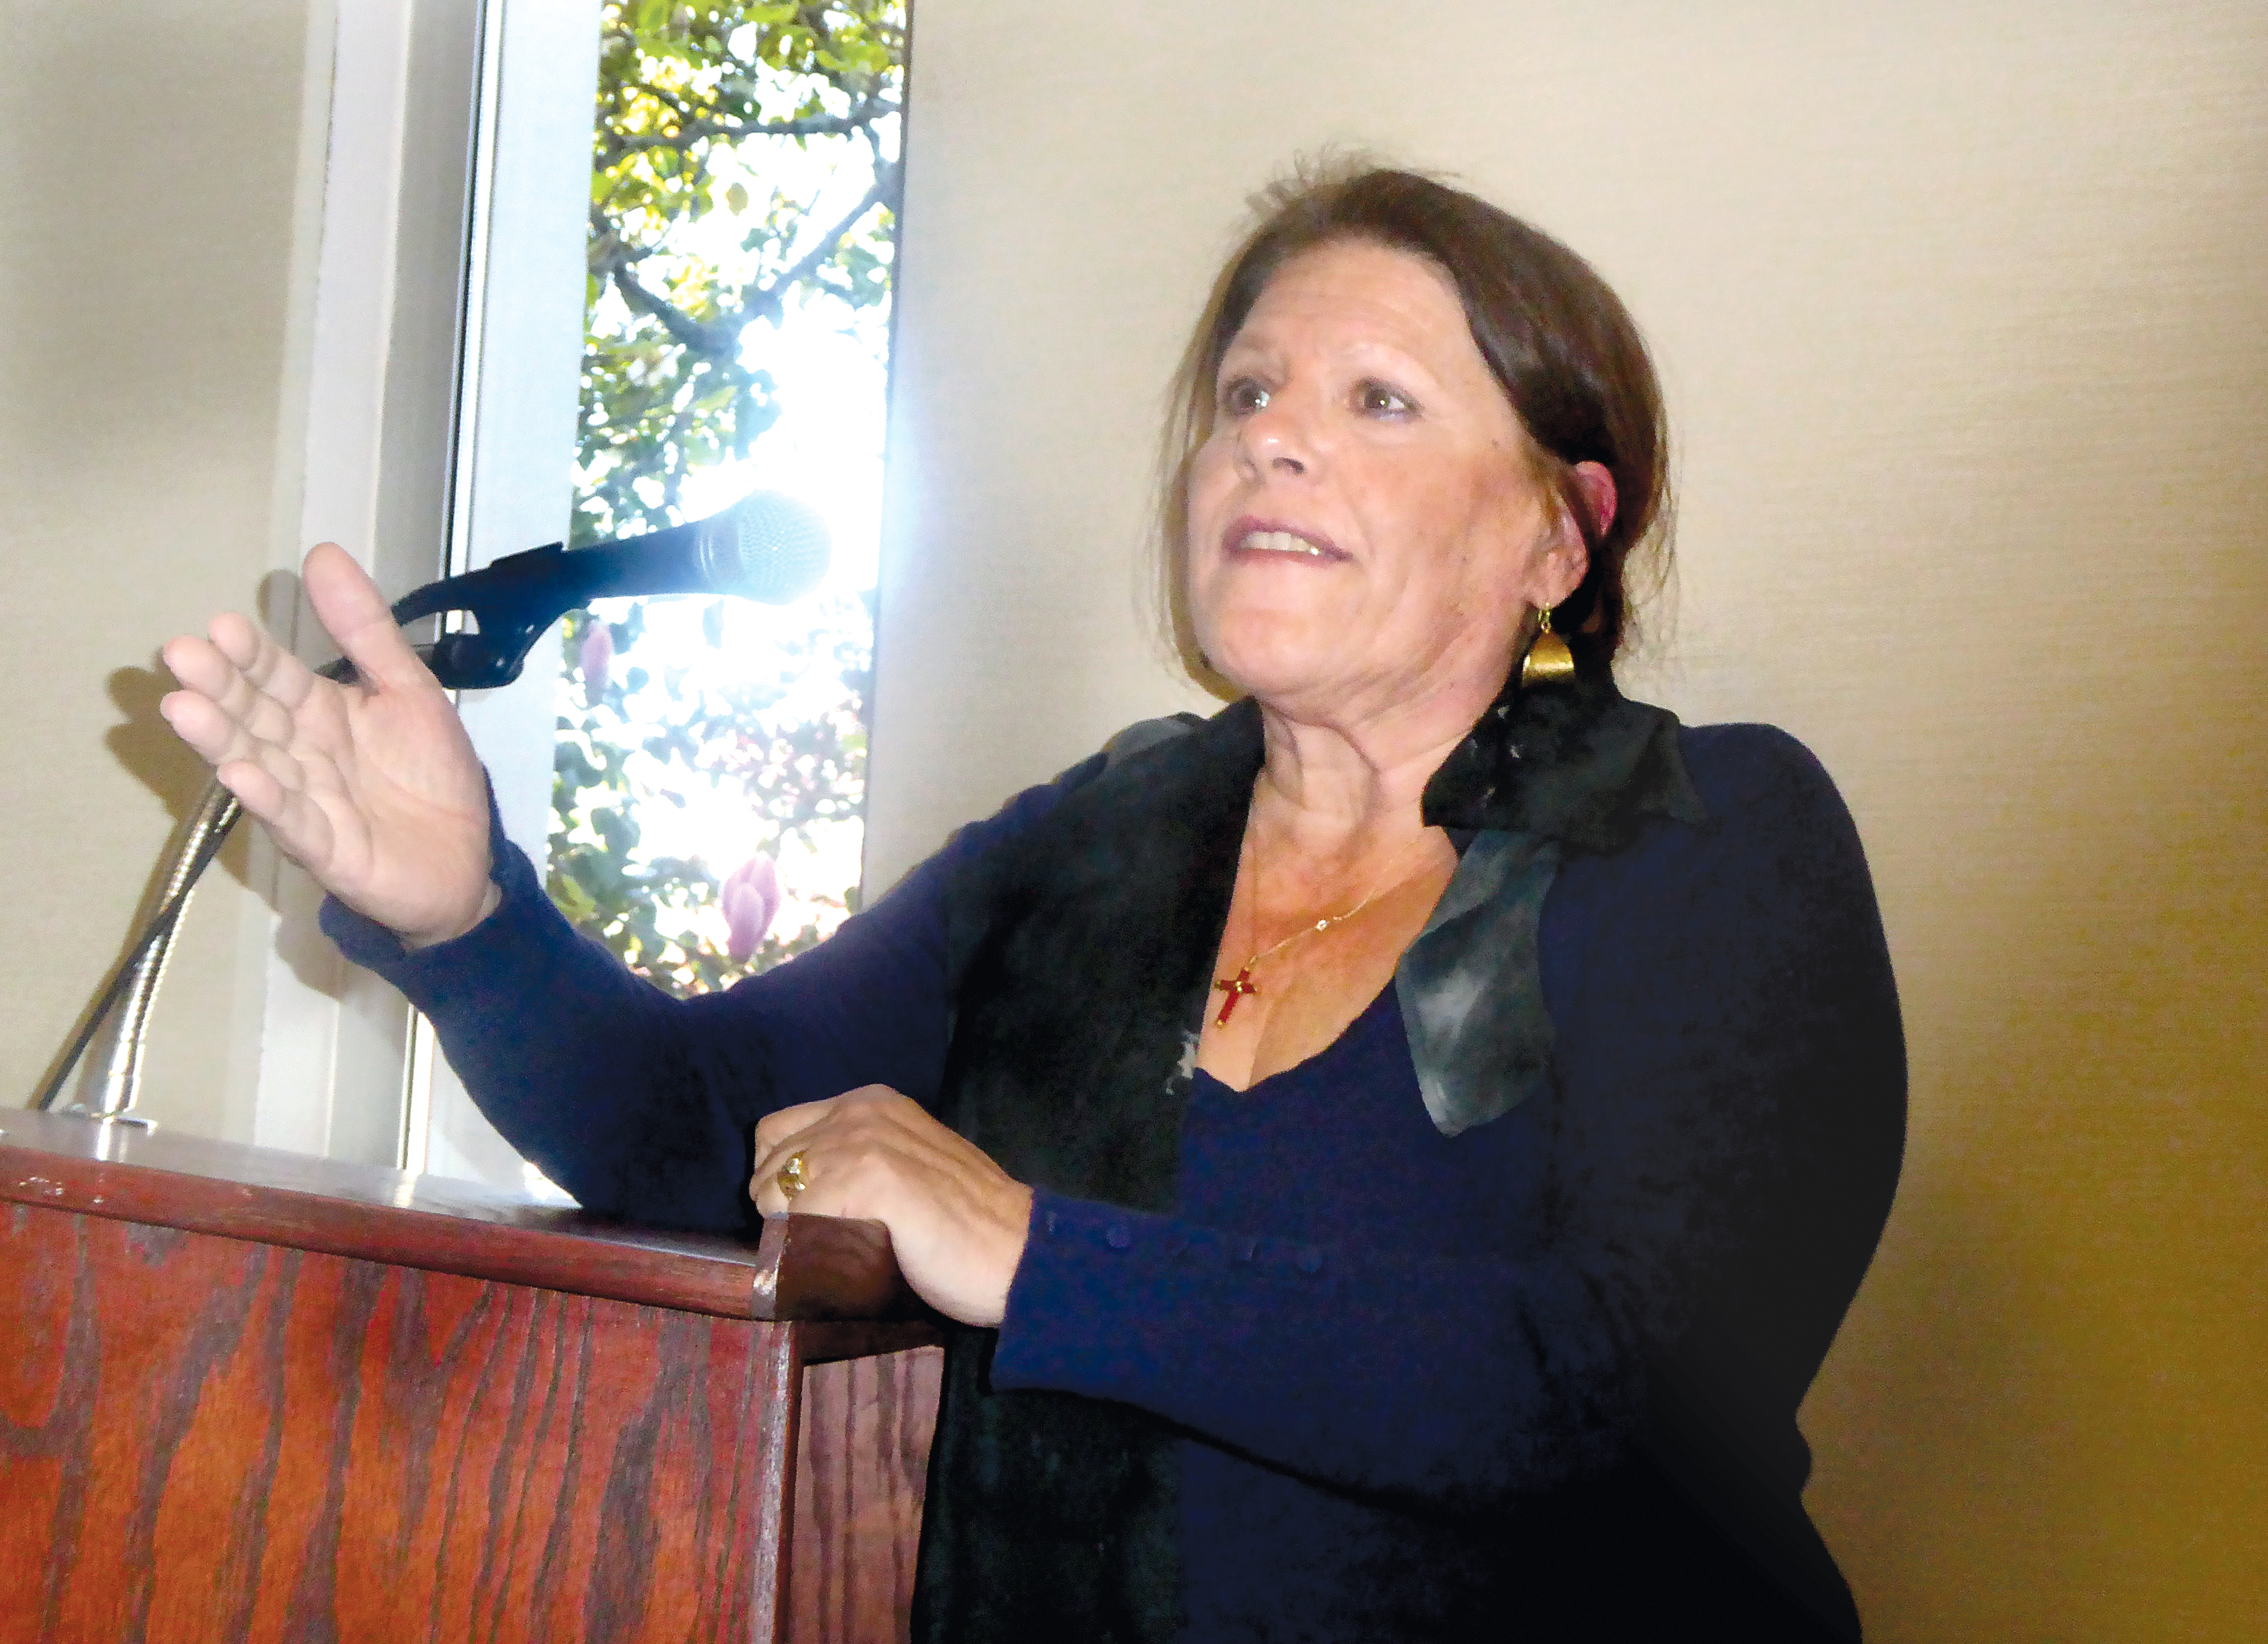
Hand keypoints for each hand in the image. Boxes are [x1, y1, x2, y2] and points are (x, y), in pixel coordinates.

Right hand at [159, 542, 496, 946]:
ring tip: (184, 708)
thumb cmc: (431, 775)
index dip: (251, 654)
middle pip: (254, 716)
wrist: (464, 861)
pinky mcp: (328, 850)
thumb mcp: (409, 689)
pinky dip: (268, 800)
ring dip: (221, 738)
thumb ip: (367, 631)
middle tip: (181, 654)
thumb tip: (322, 553)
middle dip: (219, 688)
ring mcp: (310, 803)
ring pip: (258, 764)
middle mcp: (303, 754)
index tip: (222, 624)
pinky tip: (240, 775)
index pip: (276, 677)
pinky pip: (294, 822)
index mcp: (322, 714)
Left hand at [751, 1086, 1034, 1326]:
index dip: (781, 1180)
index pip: (775, 1134)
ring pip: (772, 1193)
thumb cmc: (965, 1224)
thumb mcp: (904, 1164)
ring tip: (837, 1252)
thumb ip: (854, 1160)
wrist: (1019, 1254)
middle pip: (767, 1166)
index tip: (810, 1215)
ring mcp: (863, 1141)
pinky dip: (808, 1248)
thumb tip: (790, 1193)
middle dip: (781, 1211)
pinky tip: (849, 1259)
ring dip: (792, 1231)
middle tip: (826, 1243)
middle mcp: (859, 1110)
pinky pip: (796, 1219)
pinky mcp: (869, 1178)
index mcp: (869, 1102)